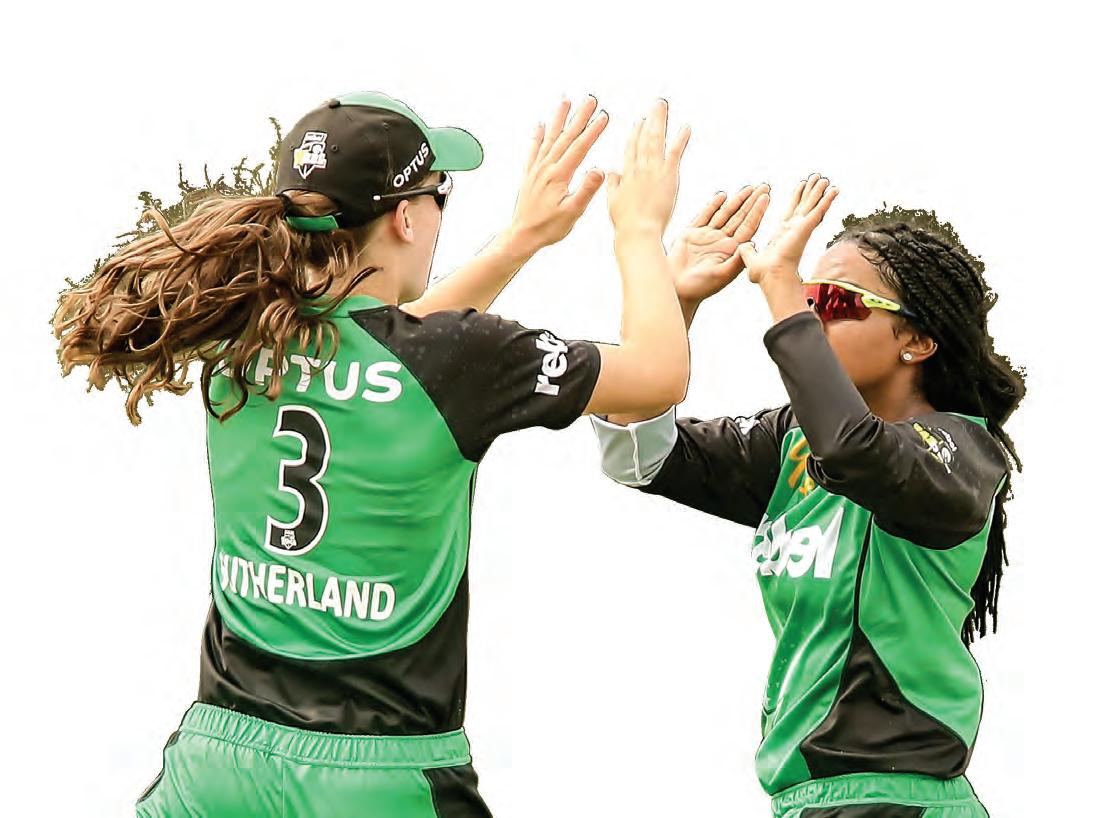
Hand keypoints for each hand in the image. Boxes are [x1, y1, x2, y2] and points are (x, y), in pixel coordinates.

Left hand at [508, 97, 608, 252]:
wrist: (522, 235)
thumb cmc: (548, 228)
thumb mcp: (572, 212)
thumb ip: (586, 190)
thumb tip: (598, 170)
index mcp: (559, 176)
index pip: (580, 147)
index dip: (593, 130)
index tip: (604, 116)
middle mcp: (546, 168)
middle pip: (566, 137)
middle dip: (580, 117)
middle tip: (591, 100)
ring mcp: (537, 169)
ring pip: (550, 138)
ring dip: (559, 119)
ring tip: (566, 102)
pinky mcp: (530, 174)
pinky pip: (534, 149)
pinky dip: (538, 135)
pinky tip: (541, 125)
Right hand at [606, 99, 690, 236]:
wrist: (637, 232)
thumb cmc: (625, 223)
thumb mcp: (612, 202)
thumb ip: (612, 184)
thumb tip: (611, 172)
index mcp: (626, 173)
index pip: (631, 147)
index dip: (636, 132)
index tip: (640, 120)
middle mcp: (639, 167)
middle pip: (644, 137)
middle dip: (651, 119)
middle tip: (656, 104)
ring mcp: (653, 169)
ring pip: (657, 139)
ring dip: (661, 121)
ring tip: (664, 106)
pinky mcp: (668, 175)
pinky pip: (675, 152)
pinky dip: (680, 138)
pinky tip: (685, 126)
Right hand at [668, 184, 769, 304]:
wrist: (676, 288)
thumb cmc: (700, 287)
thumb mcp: (722, 275)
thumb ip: (736, 260)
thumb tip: (752, 244)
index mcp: (732, 250)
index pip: (748, 227)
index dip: (757, 211)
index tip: (766, 197)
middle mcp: (722, 241)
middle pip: (740, 217)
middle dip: (751, 201)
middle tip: (764, 186)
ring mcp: (707, 236)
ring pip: (725, 214)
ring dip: (736, 201)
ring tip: (748, 188)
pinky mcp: (692, 233)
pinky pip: (705, 215)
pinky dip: (713, 205)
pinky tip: (722, 196)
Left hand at [739, 174, 838, 284]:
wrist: (772, 277)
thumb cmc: (764, 274)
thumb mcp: (751, 258)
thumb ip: (747, 250)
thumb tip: (744, 247)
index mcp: (783, 233)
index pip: (792, 210)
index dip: (797, 197)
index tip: (801, 186)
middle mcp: (795, 229)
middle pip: (805, 205)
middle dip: (810, 191)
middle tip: (817, 178)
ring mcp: (802, 227)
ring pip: (813, 205)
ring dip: (819, 192)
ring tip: (824, 179)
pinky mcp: (806, 227)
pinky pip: (819, 210)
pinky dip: (827, 200)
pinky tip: (834, 189)